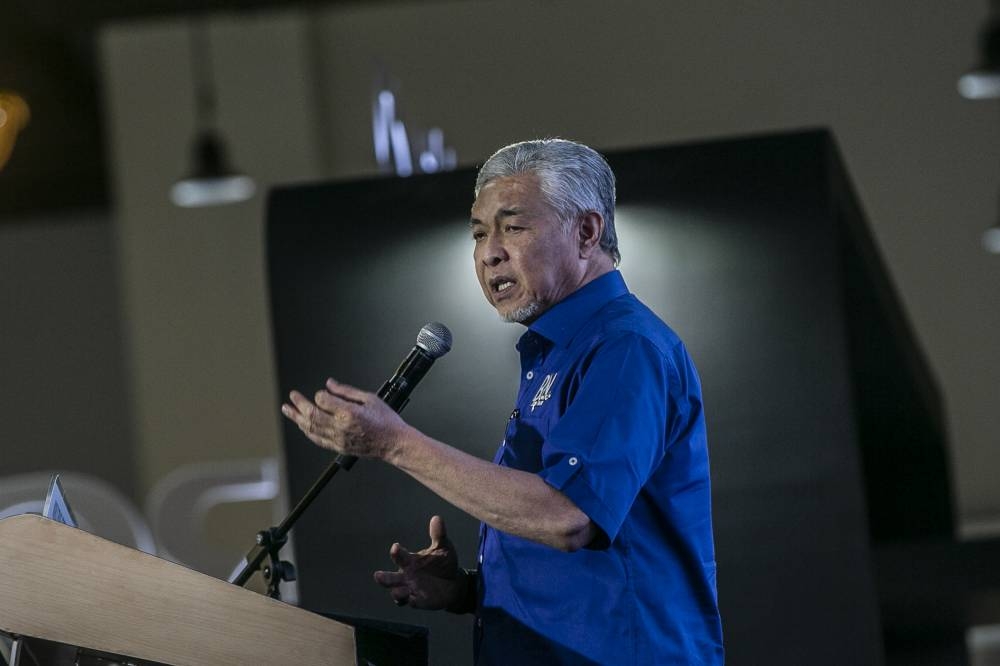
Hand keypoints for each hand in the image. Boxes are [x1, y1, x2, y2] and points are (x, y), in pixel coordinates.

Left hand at [281, 378, 408, 460]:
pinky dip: (307, 431)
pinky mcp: (338, 447)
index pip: (323, 400)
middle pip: (312, 415)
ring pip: (311, 428)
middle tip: (292, 396)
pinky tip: (302, 425)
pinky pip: (317, 439)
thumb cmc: (386, 421)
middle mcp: (341, 427)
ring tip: (288, 410)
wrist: (393, 443)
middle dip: (299, 404)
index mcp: (349, 413)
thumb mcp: (369, 399)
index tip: (322, 392)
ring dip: (297, 418)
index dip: (320, 394)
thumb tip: (330, 384)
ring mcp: (338, 439)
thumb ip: (346, 391)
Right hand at [374, 516, 472, 611]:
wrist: (453, 582)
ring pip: (397, 593)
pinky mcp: (418, 600)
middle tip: (377, 575)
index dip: (396, 552)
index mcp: (409, 561)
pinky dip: (411, 601)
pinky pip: (411, 602)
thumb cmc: (443, 562)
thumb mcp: (443, 547)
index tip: (396, 547)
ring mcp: (411, 589)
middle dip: (383, 578)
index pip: (399, 556)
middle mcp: (406, 576)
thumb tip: (437, 518)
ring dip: (397, 592)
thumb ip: (438, 535)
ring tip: (403, 590)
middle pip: (388, 579)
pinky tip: (413, 599)